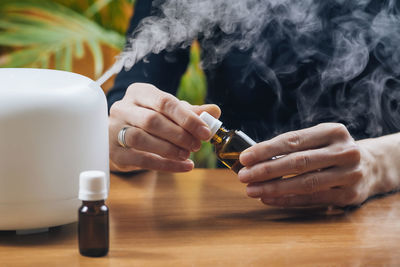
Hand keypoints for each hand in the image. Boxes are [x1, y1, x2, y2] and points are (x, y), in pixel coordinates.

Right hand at [109, 83, 220, 171]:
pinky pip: (141, 159)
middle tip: (197, 145)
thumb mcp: (170, 113)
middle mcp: (122, 108)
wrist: (122, 138)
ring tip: (187, 155)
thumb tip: (215, 111)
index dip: (187, 118)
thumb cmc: (150, 121)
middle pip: (152, 120)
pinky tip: (183, 166)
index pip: (164, 102)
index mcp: (139, 92)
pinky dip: (166, 165)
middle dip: (179, 135)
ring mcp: (114, 130)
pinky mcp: (115, 152)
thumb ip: (191, 112)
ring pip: (142, 139)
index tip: (205, 131)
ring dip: (170, 149)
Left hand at [238, 123, 377, 206]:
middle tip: (244, 176)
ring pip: (305, 183)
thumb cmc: (332, 151)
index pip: (293, 140)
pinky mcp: (349, 195)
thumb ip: (291, 146)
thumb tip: (254, 158)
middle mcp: (345, 151)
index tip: (245, 157)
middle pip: (298, 162)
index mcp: (333, 131)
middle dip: (266, 170)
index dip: (266, 150)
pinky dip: (287, 200)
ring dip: (274, 188)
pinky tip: (268, 199)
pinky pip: (312, 199)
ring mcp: (350, 174)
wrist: (370, 166)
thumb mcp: (318, 139)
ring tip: (252, 190)